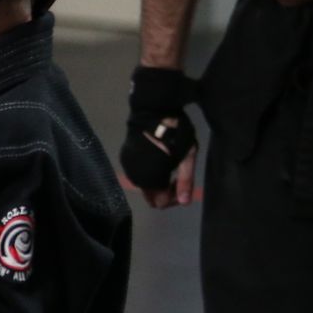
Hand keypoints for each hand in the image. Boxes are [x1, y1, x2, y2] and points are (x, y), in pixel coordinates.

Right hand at [120, 66, 198, 207]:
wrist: (153, 109)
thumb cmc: (175, 133)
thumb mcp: (187, 156)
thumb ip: (185, 180)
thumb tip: (185, 203)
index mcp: (151, 179)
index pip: (160, 203)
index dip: (173, 198)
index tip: (182, 184)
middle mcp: (135, 177)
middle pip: (150, 196)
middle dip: (165, 191)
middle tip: (177, 176)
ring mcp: (127, 166)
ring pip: (144, 185)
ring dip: (156, 181)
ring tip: (168, 165)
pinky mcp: (124, 156)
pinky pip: (137, 173)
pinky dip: (148, 171)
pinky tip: (157, 158)